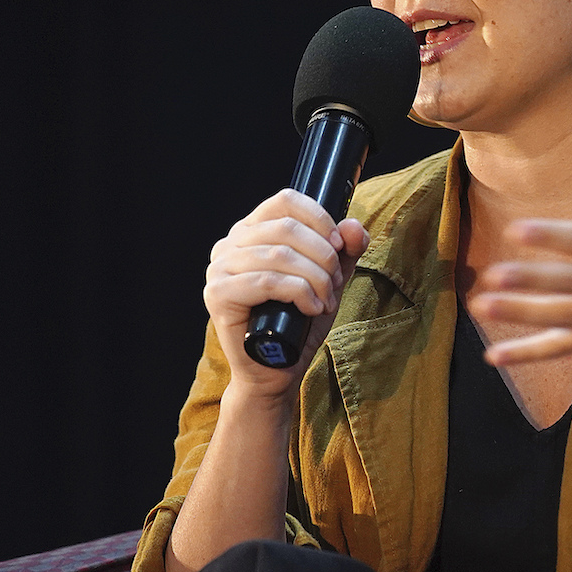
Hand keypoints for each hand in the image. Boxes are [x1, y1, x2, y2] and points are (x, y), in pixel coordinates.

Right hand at [203, 188, 369, 396]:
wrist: (277, 371)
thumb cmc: (298, 323)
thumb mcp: (329, 280)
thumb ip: (344, 251)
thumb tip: (353, 225)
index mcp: (252, 231)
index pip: (285, 200)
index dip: (319, 219)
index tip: (339, 246)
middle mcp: (230, 244)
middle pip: (287, 228)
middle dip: (323, 256)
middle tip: (335, 283)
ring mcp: (219, 268)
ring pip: (280, 254)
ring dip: (316, 278)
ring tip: (325, 300)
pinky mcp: (218, 295)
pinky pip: (268, 281)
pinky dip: (300, 293)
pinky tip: (311, 308)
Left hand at [470, 129, 571, 364]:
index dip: (551, 237)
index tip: (516, 230)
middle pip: (570, 285)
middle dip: (531, 283)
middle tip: (492, 276)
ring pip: (561, 318)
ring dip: (521, 315)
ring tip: (481, 305)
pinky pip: (563, 347)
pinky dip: (529, 352)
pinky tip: (494, 355)